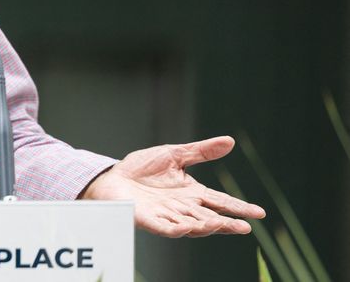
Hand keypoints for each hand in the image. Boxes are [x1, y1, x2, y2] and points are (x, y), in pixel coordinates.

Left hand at [81, 135, 264, 236]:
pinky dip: (175, 229)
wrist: (112, 177)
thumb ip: (201, 152)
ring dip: (205, 226)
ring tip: (220, 224)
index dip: (238, 207)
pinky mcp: (148, 220)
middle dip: (226, 223)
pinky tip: (185, 228)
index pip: (220, 201)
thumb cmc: (142, 168)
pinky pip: (164, 228)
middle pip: (209, 218)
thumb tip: (230, 141)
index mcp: (191, 193)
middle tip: (245, 227)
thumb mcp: (174, 155)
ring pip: (190, 225)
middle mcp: (182, 208)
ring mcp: (166, 215)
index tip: (259, 213)